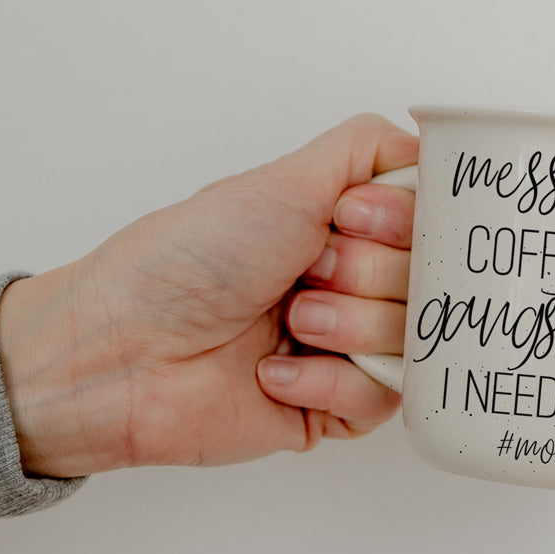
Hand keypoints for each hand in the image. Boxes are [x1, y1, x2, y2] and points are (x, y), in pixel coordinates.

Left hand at [0, 114, 417, 476]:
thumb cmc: (187, 260)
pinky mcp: (331, 409)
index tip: (349, 218)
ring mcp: (343, 349)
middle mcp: (350, 285)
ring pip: (413, 341)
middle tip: (303, 273)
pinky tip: (270, 373)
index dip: (401, 222)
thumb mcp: (283, 181)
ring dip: (346, 327)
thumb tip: (426, 144)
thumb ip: (367, 151)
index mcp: (342, 229)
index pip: (430, 222)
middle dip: (364, 273)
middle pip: (429, 281)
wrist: (124, 350)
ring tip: (288, 324)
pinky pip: (380, 400)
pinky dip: (325, 382)